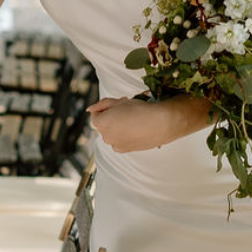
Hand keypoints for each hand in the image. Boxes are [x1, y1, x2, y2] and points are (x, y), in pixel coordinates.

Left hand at [88, 94, 204, 153]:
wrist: (161, 124)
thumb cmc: (141, 110)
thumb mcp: (119, 102)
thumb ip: (102, 104)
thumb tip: (90, 109)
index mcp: (102, 123)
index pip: (95, 114)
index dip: (105, 107)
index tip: (116, 104)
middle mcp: (106, 137)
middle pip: (104, 124)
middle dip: (111, 116)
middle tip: (127, 108)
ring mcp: (116, 145)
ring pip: (112, 132)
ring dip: (118, 125)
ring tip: (133, 118)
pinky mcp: (125, 150)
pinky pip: (120, 140)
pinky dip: (124, 134)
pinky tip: (136, 128)